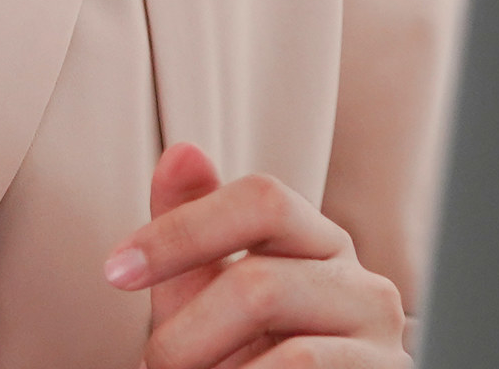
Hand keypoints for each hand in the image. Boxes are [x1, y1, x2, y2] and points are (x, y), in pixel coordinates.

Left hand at [104, 143, 409, 368]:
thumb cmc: (252, 361)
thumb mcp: (208, 299)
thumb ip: (193, 231)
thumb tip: (181, 152)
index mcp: (318, 244)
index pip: (262, 200)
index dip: (182, 230)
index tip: (117, 270)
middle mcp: (360, 284)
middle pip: (258, 284)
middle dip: (184, 338)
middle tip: (156, 366)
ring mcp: (381, 340)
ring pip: (287, 353)